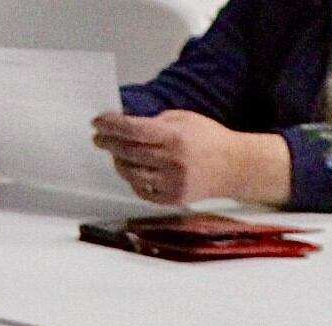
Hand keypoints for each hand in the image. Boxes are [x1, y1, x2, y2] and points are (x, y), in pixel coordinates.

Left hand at [91, 110, 288, 207]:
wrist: (233, 167)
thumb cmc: (208, 139)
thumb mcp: (184, 119)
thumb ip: (155, 122)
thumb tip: (126, 124)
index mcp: (174, 137)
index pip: (133, 130)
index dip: (112, 125)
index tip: (97, 122)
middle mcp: (171, 161)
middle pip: (128, 153)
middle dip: (109, 144)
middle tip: (99, 138)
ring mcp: (171, 183)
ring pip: (131, 174)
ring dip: (119, 162)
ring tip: (116, 154)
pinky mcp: (172, 199)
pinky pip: (142, 190)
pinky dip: (133, 179)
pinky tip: (132, 170)